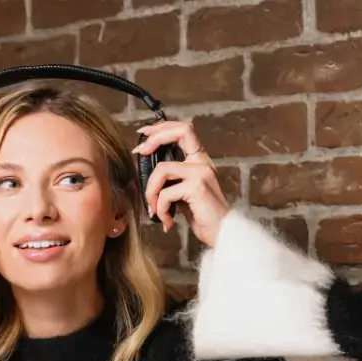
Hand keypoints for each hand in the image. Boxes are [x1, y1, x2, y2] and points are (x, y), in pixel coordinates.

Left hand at [132, 120, 230, 248]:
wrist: (222, 232)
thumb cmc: (201, 215)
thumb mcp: (184, 192)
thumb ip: (171, 179)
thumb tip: (145, 172)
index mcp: (200, 160)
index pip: (184, 130)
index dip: (162, 127)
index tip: (144, 134)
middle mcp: (203, 162)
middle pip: (179, 132)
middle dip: (155, 139)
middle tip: (139, 152)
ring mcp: (201, 173)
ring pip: (162, 170)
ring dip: (151, 192)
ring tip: (155, 210)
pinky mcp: (197, 188)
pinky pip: (166, 194)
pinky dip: (161, 209)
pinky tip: (167, 221)